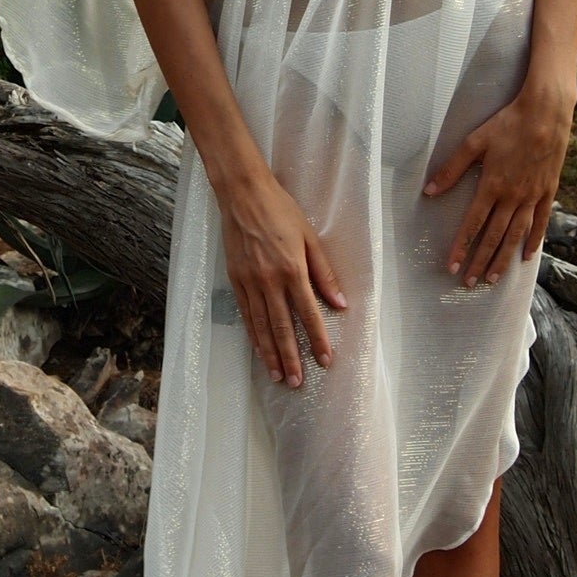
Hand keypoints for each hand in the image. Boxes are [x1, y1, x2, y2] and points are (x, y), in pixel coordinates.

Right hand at [217, 163, 347, 387]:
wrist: (243, 194)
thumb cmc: (281, 211)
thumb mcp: (310, 237)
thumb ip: (325, 273)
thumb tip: (340, 303)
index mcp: (292, 269)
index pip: (308, 313)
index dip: (317, 339)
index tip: (325, 361)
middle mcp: (269, 281)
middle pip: (282, 327)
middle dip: (291, 357)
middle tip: (297, 382)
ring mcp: (249, 282)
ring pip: (261, 326)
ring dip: (270, 353)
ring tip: (279, 375)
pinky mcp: (235, 280)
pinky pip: (246, 314)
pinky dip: (253, 335)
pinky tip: (259, 351)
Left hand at [424, 78, 574, 286]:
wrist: (546, 112)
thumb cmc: (507, 123)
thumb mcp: (474, 142)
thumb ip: (451, 169)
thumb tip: (429, 191)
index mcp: (492, 186)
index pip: (473, 225)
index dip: (462, 248)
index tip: (453, 267)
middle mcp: (512, 196)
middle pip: (494, 237)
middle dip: (480, 261)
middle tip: (470, 283)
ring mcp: (532, 196)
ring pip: (516, 235)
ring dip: (503, 258)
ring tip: (494, 278)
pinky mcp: (548, 191)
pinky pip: (540, 222)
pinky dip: (533, 241)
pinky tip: (526, 256)